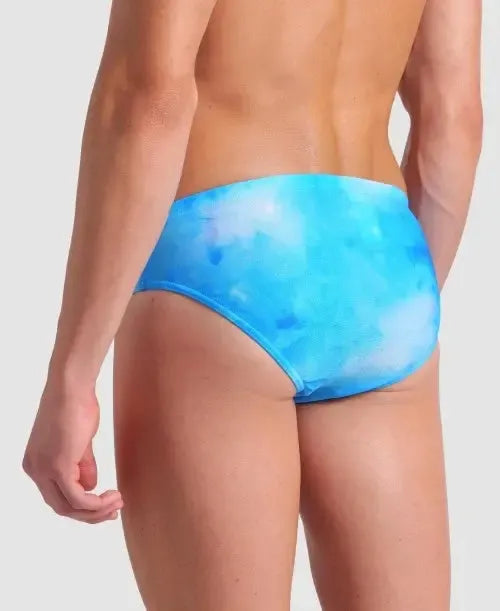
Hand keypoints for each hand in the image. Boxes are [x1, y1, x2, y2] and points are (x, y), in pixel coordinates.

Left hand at [23, 382, 122, 523]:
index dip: (82, 506)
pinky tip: (111, 496)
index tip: (106, 503)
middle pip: (61, 507)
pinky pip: (76, 497)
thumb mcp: (80, 442)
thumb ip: (82, 465)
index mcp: (36, 464)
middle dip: (90, 513)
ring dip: (96, 510)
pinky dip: (95, 502)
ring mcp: (43, 469)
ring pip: (68, 507)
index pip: (57, 496)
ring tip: (117, 502)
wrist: (71, 386)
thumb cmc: (76, 404)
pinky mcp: (56, 466)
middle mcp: (34, 470)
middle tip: (113, 509)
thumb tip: (90, 486)